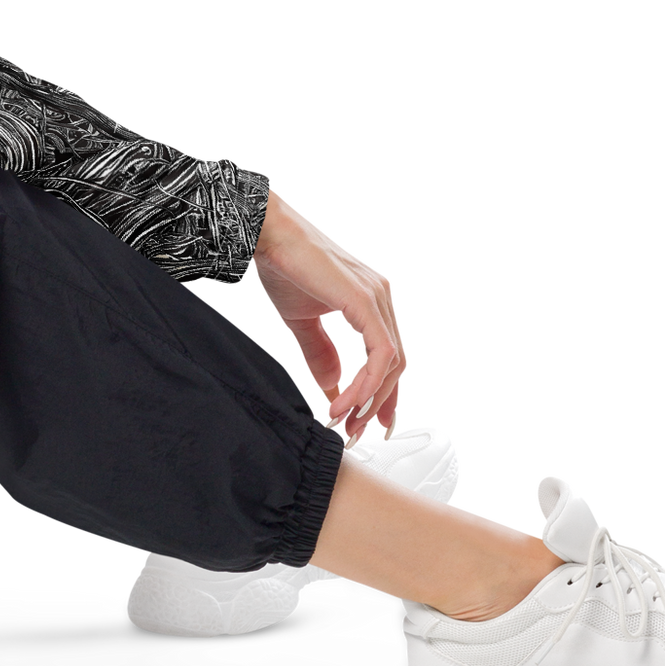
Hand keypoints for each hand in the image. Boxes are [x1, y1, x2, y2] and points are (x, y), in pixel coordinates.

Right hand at [251, 188, 409, 443]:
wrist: (267, 234)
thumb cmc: (283, 265)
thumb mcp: (302, 322)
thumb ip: (320, 355)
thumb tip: (331, 389)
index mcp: (372, 300)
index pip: (390, 356)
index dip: (382, 393)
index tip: (368, 422)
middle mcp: (382, 297)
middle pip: (397, 364)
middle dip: (377, 404)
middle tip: (354, 431)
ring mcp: (378, 297)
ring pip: (392, 363)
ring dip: (368, 399)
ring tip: (343, 420)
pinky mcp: (365, 301)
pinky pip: (378, 354)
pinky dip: (364, 384)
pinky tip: (342, 400)